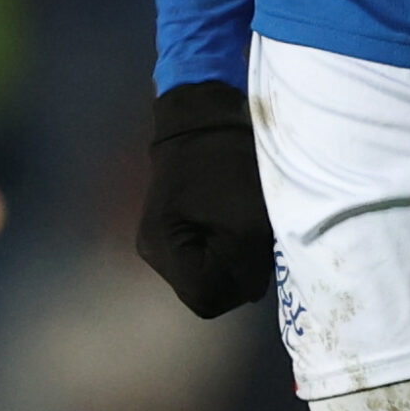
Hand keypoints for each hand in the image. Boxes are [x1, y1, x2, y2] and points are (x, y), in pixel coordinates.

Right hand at [136, 81, 274, 317]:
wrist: (204, 111)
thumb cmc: (226, 161)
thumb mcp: (248, 219)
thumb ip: (249, 267)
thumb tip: (249, 290)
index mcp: (164, 250)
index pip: (207, 299)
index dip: (238, 283)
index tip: (254, 251)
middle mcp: (154, 252)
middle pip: (205, 288)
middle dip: (236, 270)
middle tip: (255, 235)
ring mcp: (161, 239)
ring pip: (206, 272)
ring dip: (233, 256)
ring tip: (246, 221)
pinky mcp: (173, 225)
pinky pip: (203, 253)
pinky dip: (225, 243)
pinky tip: (236, 216)